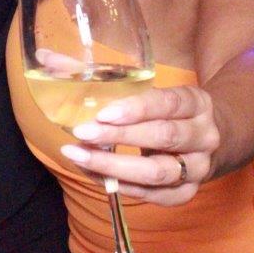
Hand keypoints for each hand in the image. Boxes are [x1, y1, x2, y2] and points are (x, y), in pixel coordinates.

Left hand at [59, 85, 219, 205]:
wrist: (209, 140)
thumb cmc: (167, 110)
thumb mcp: (149, 89)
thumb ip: (98, 75)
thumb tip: (45, 57)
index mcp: (196, 102)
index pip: (169, 103)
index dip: (136, 109)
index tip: (103, 113)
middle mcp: (203, 135)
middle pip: (163, 136)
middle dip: (119, 136)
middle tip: (82, 134)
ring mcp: (198, 168)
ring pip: (158, 172)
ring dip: (115, 166)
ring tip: (79, 157)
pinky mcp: (187, 193)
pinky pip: (154, 195)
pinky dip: (122, 186)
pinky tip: (95, 174)